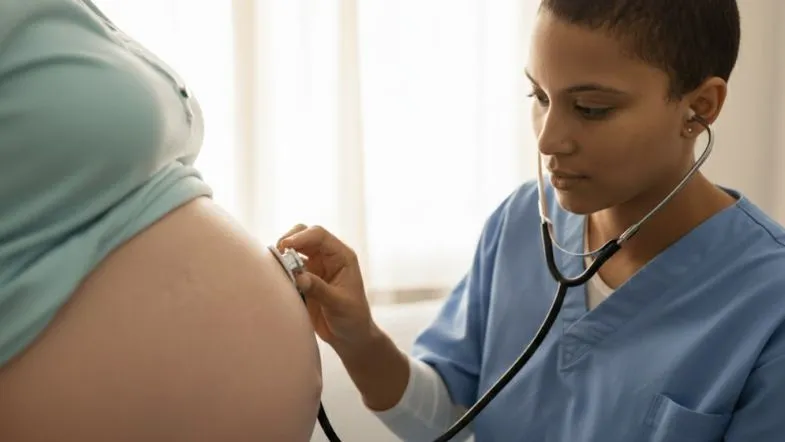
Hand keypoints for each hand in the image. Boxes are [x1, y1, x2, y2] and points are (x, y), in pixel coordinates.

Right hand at [277, 224, 377, 355]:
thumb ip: (320, 290)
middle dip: (288, 240)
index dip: (301, 236)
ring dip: (282, 254)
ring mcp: (315, 267)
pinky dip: (279, 269)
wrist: (349, 337)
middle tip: (277, 254)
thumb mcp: (338, 305)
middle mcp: (327, 257)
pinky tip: (274, 278)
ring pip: (294, 249)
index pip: (320, 235)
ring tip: (273, 267)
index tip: (285, 246)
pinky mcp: (304, 279)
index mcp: (341, 257)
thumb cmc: (352, 319)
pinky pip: (288, 267)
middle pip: (304, 235)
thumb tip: (299, 277)